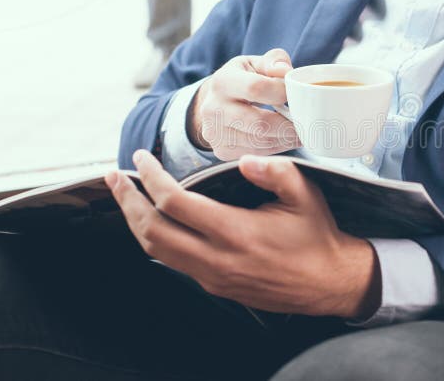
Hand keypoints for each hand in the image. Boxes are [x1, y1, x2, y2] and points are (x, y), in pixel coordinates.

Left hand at [106, 149, 380, 318]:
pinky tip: (153, 221)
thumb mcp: (305, 195)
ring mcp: (212, 277)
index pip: (175, 203)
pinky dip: (154, 238)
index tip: (142, 158)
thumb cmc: (316, 235)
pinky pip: (172, 262)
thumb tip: (245, 158)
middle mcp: (217, 259)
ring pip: (155, 250)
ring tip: (125, 196)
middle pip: (151, 230)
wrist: (328, 282)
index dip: (151, 178)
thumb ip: (275, 172)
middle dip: (127, 200)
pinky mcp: (215, 286)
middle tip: (115, 176)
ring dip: (134, 221)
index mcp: (235, 232)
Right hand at [189, 48, 299, 159]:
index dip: (282, 92)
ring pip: (261, 142)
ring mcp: (215, 134)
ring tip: (302, 131)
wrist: (216, 103)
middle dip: (290, 125)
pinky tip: (287, 138)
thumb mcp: (256, 62)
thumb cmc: (242, 79)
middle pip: (260, 123)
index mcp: (222, 82)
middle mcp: (213, 109)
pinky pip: (258, 153)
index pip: (256, 88)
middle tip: (309, 123)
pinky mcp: (223, 151)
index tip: (298, 95)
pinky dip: (278, 147)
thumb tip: (285, 71)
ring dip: (287, 139)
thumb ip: (274, 60)